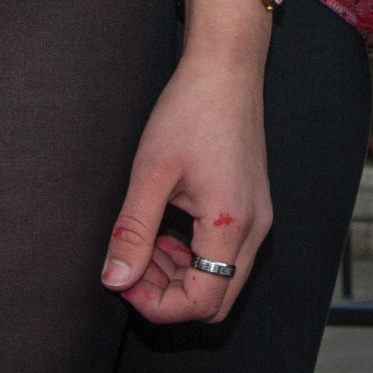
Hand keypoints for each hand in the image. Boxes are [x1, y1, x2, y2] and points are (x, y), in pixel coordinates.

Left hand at [100, 11, 271, 322]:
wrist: (225, 70)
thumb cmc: (190, 111)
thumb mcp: (151, 172)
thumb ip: (132, 231)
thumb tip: (114, 280)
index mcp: (231, 223)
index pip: (200, 301)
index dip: (156, 303)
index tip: (123, 277)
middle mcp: (255, 228)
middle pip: (215, 301)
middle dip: (167, 295)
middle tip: (132, 265)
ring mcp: (258, 219)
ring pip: (221, 280)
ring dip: (179, 277)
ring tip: (144, 245)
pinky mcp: (253, 209)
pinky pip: (226, 256)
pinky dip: (193, 258)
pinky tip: (166, 232)